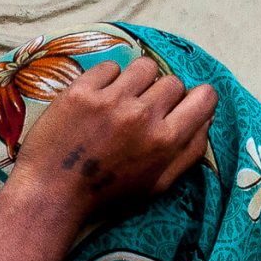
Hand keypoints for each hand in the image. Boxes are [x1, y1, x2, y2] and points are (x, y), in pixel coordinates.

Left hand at [5, 54, 215, 230]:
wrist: (52, 193)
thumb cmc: (107, 194)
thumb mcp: (158, 184)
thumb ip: (189, 151)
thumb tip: (207, 118)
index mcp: (166, 141)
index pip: (205, 97)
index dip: (196, 100)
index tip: (180, 107)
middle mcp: (143, 115)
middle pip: (173, 81)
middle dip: (162, 95)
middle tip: (142, 113)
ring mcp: (111, 100)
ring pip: (144, 67)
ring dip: (137, 81)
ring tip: (121, 101)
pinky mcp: (82, 90)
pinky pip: (110, 66)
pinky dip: (107, 79)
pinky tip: (97, 100)